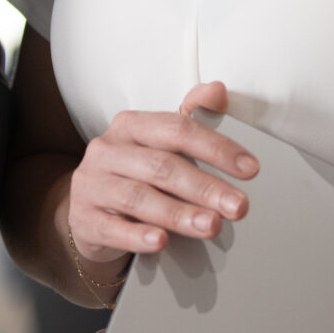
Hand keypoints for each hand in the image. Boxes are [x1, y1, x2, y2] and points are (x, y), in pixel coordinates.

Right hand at [65, 81, 256, 273]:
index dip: (216, 148)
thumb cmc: (135, 174)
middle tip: (239, 206)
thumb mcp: (160, 145)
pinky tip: (161, 242)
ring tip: (211, 226)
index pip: (177, 129)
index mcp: (130, 125)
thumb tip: (218, 90)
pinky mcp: (83, 219)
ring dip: (179, 214)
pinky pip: (111, 228)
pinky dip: (137, 236)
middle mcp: (107, 150)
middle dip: (205, 187)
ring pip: (138, 197)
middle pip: (162, 166)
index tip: (250, 168)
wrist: (90, 213)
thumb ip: (190, 117)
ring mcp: (91, 184)